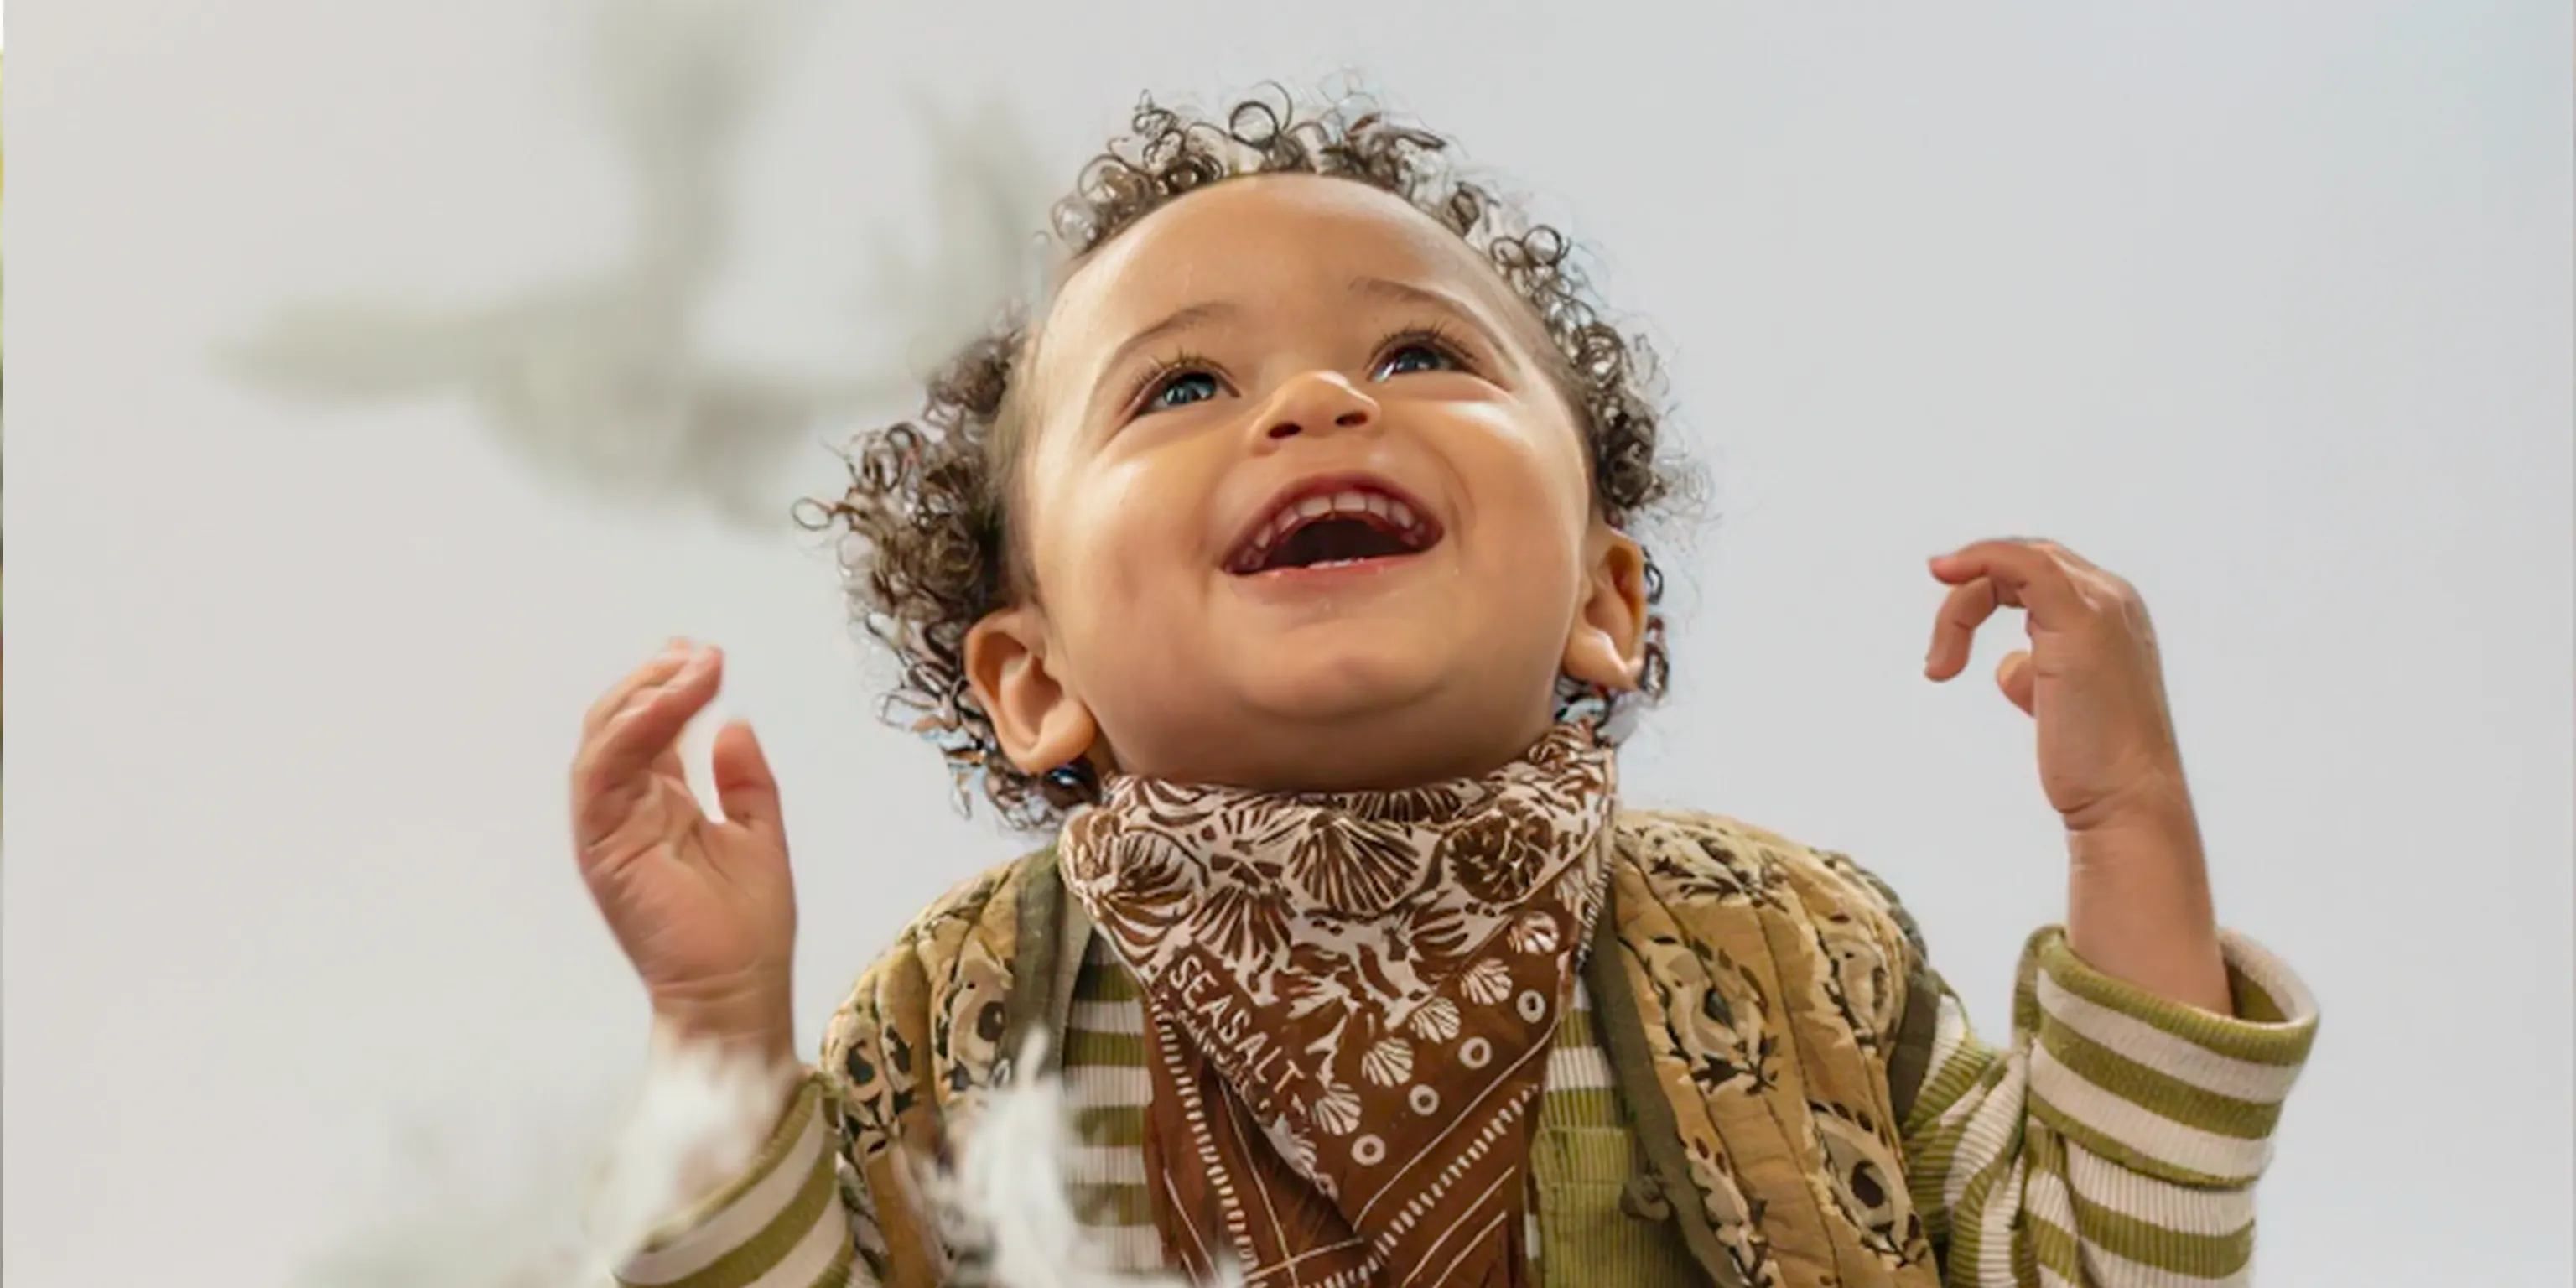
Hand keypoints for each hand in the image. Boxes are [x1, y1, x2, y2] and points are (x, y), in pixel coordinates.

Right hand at [570, 641, 797, 1061]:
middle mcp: (627, 811)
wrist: (739, 991)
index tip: (705, 655)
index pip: (650, 731)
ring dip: (644, 696)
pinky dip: (631, 731)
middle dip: (653, 680)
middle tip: (697, 652)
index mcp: (660, 807)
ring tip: (691, 667)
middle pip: (619, 725)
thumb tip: (734, 725)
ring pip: (604, 740)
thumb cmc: (747, 929)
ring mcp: (609, 827)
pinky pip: (602, 774)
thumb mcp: (760, 835)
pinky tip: (669, 702)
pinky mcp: (601, 845)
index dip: (671, 688)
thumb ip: (745, 781)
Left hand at [1923, 539, 2187, 832]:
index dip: (1986, 585)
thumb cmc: (2094, 763)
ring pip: (2014, 563)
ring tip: (1941, 664)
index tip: (1947, 625)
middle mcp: (2112, 598)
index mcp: (2110, 612)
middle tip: (1940, 655)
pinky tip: (1946, 576)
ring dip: (1962, 608)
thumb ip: (2036, 675)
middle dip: (1969, 597)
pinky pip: (2023, 565)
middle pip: (2022, 562)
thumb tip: (2009, 666)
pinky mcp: (2081, 621)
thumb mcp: (2056, 706)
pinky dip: (1980, 559)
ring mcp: (2101, 605)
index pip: (2037, 571)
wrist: (2126, 800)